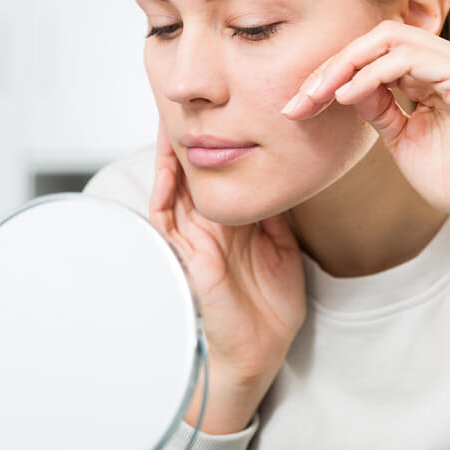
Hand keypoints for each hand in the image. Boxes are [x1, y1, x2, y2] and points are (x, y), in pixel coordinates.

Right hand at [149, 120, 306, 432]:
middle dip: (190, 134)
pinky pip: (166, 215)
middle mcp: (207, 225)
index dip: (218, 140)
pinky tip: (170, 164)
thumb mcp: (282, 247)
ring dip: (172, 152)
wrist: (258, 351)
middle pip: (192, 169)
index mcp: (231, 221)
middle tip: (191, 98)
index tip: (226, 107)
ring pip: (173, 184)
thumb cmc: (269, 306)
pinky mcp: (186, 256)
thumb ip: (276, 213)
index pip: (218, 170)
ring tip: (173, 116)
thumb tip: (284, 175)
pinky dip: (165, 188)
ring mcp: (193, 238)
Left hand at [281, 21, 449, 238]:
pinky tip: (347, 96)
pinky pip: (407, 60)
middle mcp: (446, 61)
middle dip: (333, 64)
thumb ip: (377, 107)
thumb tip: (342, 86)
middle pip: (376, 37)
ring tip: (318, 95)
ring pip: (389, 39)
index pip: (374, 52)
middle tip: (300, 96)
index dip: (334, 72)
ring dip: (346, 64)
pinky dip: (371, 74)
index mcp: (432, 73)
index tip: (300, 103)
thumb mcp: (400, 137)